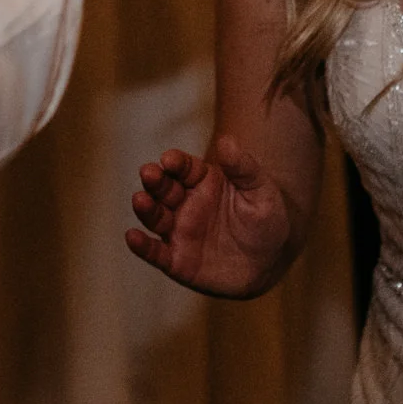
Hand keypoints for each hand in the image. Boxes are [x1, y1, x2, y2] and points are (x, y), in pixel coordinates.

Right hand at [125, 135, 292, 298]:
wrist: (270, 262)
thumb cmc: (266, 220)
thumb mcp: (262, 191)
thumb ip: (243, 168)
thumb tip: (227, 141)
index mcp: (204, 181)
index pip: (183, 167)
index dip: (175, 162)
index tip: (169, 159)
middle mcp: (186, 203)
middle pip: (164, 188)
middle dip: (155, 180)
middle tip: (149, 173)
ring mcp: (179, 231)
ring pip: (155, 216)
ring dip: (145, 208)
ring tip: (140, 200)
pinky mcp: (176, 261)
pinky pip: (155, 253)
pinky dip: (141, 246)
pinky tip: (132, 237)